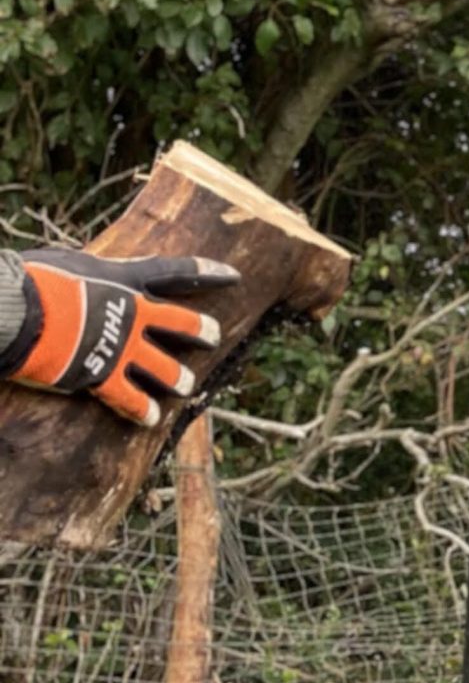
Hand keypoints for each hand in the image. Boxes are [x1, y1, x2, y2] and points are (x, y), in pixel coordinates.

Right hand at [4, 250, 238, 427]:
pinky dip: (143, 410)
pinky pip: (131, 399)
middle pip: (182, 323)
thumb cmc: (28, 279)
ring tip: (187, 386)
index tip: (233, 274)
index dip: (205, 272)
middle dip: (202, 330)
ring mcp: (122, 346)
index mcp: (122, 280)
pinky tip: (153, 418)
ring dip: (179, 378)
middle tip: (214, 337)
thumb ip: (88, 275)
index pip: (174, 272)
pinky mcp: (102, 376)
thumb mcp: (66, 263)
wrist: (12, 310)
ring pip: (166, 368)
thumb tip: (88, 279)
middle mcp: (132, 314)